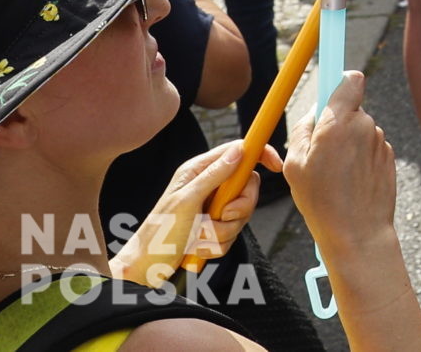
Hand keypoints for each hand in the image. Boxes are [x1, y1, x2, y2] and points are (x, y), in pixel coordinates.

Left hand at [111, 137, 279, 289]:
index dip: (260, 154)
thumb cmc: (158, 234)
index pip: (238, 152)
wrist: (145, 270)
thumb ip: (214, 175)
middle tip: (222, 216)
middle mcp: (208, 186)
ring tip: (198, 238)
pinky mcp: (213, 229)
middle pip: (247, 188)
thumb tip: (240, 150)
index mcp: (199, 171)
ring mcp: (211, 208)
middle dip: (238, 208)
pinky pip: (232, 234)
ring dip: (222, 232)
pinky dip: (217, 245)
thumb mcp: (187, 201)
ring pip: (240, 215)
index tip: (275, 167)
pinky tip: (196, 249)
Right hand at [285, 71, 399, 257]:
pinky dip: (359, 159)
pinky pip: (369, 149)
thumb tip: (314, 114)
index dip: (342, 80)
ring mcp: (380, 141)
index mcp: (340, 121)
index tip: (335, 81)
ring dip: (347, 145)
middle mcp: (365, 125)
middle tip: (319, 153)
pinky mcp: (389, 157)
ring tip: (334, 176)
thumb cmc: (322, 200)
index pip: (350, 79)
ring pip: (359, 131)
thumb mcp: (295, 164)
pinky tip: (350, 183)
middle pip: (350, 109)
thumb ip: (303, 131)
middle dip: (336, 123)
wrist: (358, 233)